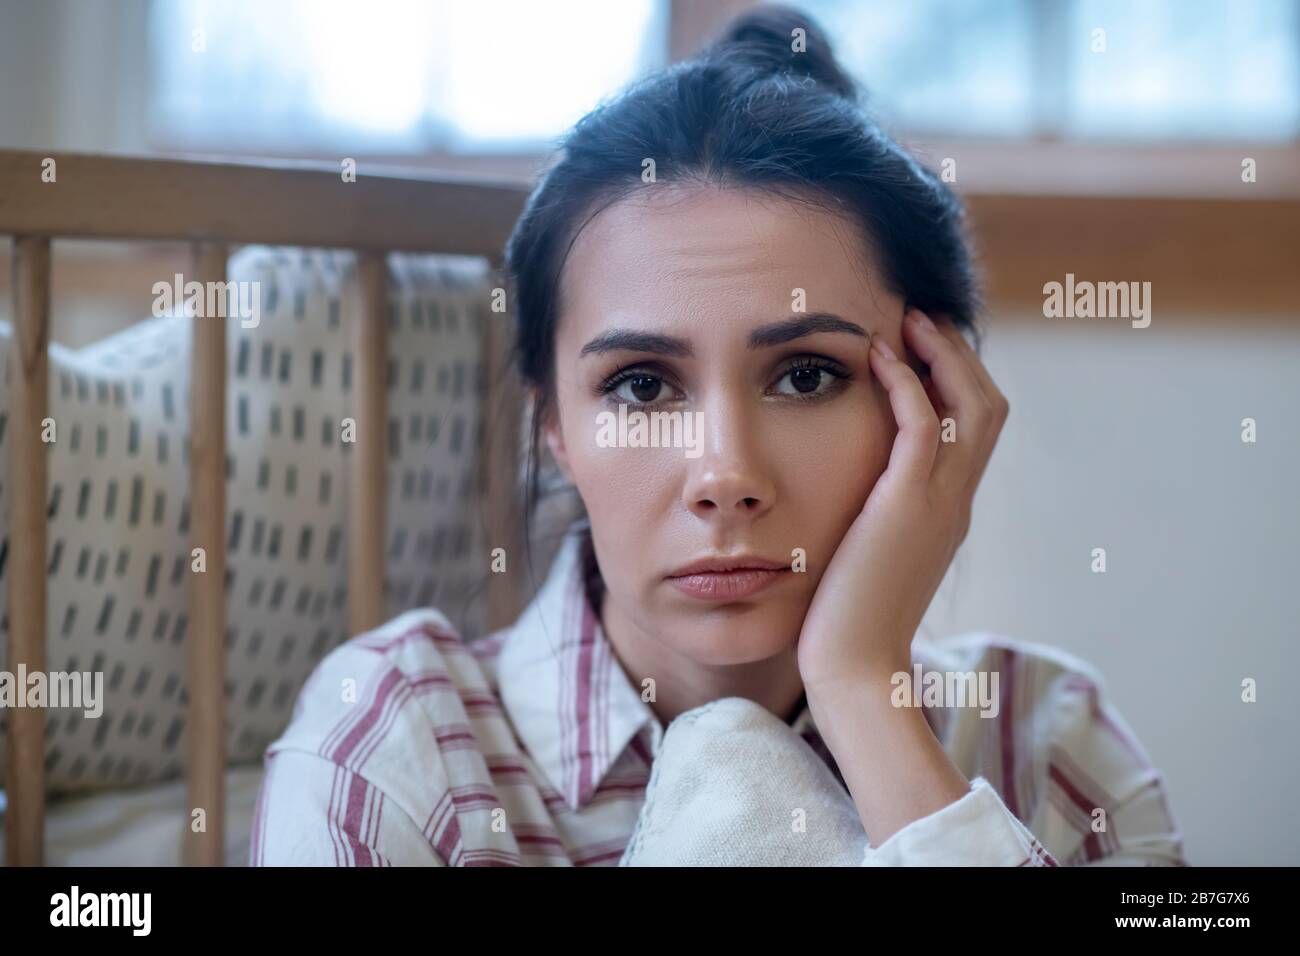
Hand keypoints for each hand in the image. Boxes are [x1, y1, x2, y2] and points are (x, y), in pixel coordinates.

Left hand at [795, 308, 1009, 695]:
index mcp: (950, 511)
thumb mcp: (869, 553)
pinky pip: (924, 425)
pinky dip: (906, 382)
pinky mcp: (907, 506)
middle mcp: (957, 501)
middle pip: (989, 406)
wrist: (851, 666)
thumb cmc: (845, 617)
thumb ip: (875, 516)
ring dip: (942, 354)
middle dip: (959, 354)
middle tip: (920, 318)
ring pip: (972, 406)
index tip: (919, 346)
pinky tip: (877, 355)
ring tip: (906, 321)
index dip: (956, 379)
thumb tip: (850, 491)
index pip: (975, 428)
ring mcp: (940, 503)